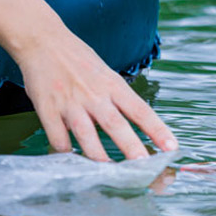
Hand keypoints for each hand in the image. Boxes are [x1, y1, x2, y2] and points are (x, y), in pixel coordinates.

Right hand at [18, 30, 177, 160]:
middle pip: (116, 124)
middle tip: (144, 166)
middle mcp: (95, 94)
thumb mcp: (106, 73)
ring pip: (86, 134)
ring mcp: (71, 102)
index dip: (157, 129)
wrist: (44, 41)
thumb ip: (117, 98)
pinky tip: (71, 162)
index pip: (140, 110)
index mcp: (113, 85)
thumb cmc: (79, 59)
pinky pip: (57, 136)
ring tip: (110, 174)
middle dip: (131, 147)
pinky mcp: (48, 108)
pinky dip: (64, 151)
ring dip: (98, 156)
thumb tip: (133, 122)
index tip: (171, 147)